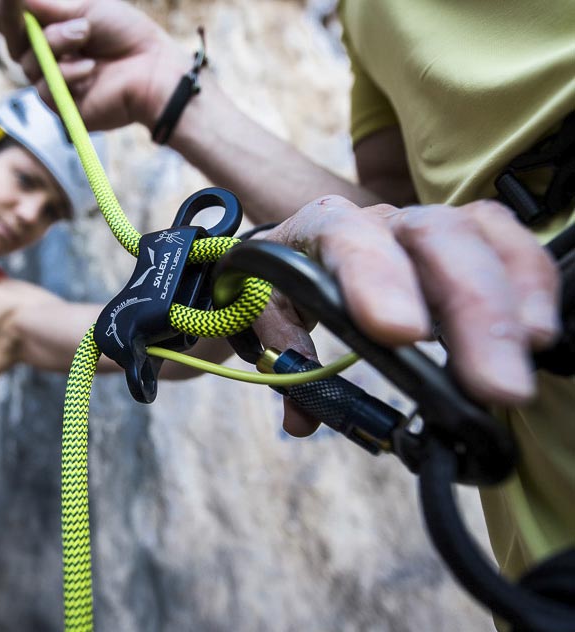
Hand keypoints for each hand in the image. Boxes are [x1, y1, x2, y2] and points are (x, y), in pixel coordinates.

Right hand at [0, 0, 188, 130]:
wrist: (153, 69)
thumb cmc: (126, 36)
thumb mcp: (84, 9)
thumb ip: (46, 6)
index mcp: (54, 34)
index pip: (17, 23)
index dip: (4, 11)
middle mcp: (50, 60)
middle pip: (13, 44)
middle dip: (11, 19)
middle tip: (10, 0)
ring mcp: (55, 85)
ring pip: (28, 64)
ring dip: (55, 42)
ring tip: (85, 34)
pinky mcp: (64, 109)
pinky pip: (46, 89)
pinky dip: (67, 73)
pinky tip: (90, 69)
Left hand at [258, 195, 560, 435]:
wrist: (309, 251)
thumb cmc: (290, 285)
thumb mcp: (271, 313)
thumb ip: (284, 356)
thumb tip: (302, 419)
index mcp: (323, 227)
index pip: (345, 237)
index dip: (374, 280)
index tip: (400, 334)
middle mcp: (383, 218)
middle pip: (434, 238)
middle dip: (469, 308)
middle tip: (492, 385)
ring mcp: (432, 224)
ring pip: (480, 238)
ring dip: (510, 301)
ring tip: (532, 357)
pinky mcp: (472, 238)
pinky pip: (510, 245)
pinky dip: (532, 285)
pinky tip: (541, 335)